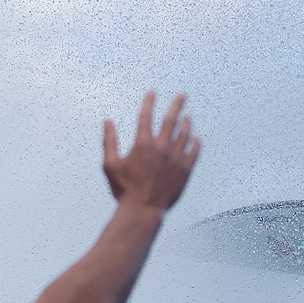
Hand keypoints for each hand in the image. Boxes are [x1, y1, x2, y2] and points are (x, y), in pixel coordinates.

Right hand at [101, 91, 199, 211]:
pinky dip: (196, 144)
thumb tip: (107, 121)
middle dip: (177, 105)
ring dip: (187, 123)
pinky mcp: (185, 170)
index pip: (146, 116)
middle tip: (182, 95)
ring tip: (188, 116)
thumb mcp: (110, 165)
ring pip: (185, 134)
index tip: (152, 92)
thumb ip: (109, 141)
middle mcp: (161, 147)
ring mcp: (175, 158)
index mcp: (143, 144)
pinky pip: (194, 152)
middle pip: (171, 120)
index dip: (149, 101)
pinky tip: (196, 139)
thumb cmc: (124, 189)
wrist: (143, 210)